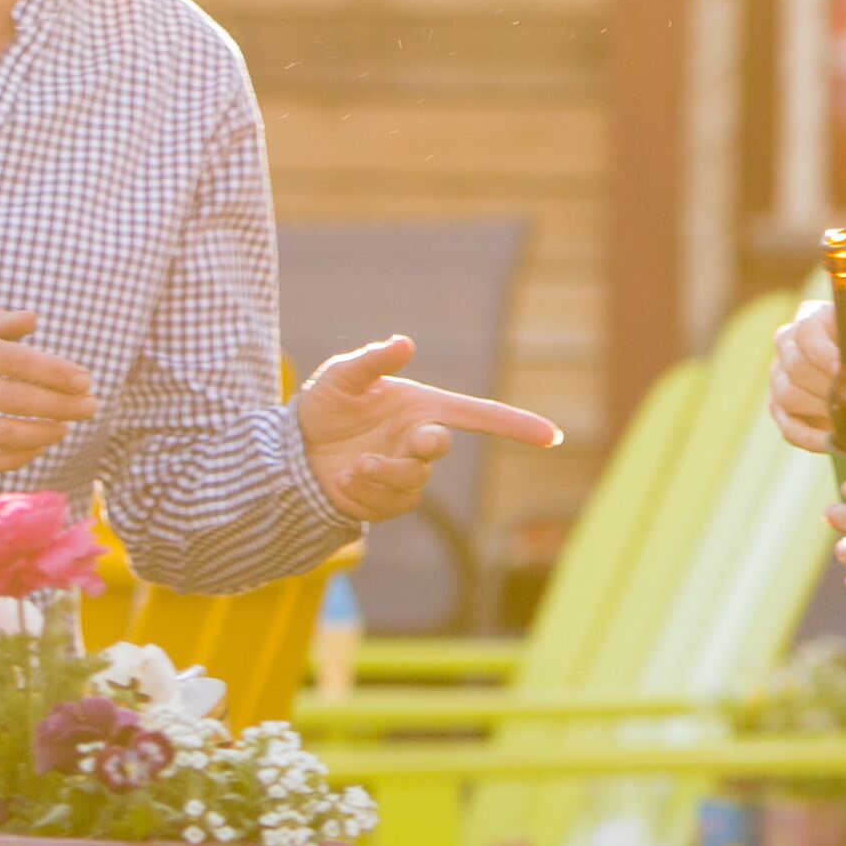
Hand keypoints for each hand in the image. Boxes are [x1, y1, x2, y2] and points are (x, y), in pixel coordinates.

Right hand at [0, 310, 96, 474]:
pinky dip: (13, 458)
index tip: (84, 380)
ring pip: (0, 435)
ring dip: (41, 434)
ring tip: (64, 427)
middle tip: (90, 407)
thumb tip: (33, 320)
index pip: (13, 361)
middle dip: (60, 406)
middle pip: (13, 400)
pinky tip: (33, 447)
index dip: (54, 373)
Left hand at [295, 337, 564, 524]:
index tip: (552, 437)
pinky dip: (365, 492)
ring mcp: (406, 473)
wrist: (293, 451)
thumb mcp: (343, 377)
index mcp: (420, 408)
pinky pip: (390, 503)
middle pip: (440, 447)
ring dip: (382, 473)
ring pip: (412, 481)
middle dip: (428, 445)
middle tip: (418, 440)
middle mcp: (419, 440)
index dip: (515, 425)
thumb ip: (374, 361)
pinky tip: (343, 480)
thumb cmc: (324, 406)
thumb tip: (405, 342)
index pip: (477, 415)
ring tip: (352, 466)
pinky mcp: (388, 502)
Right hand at [766, 299, 837, 453]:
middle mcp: (786, 343)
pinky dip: (810, 438)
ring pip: (788, 395)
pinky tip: (833, 442)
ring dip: (821, 409)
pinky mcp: (778, 406)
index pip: (806, 332)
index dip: (822, 352)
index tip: (842, 369)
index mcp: (810, 318)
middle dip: (827, 387)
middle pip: (795, 366)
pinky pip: (788, 427)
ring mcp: (778, 376)